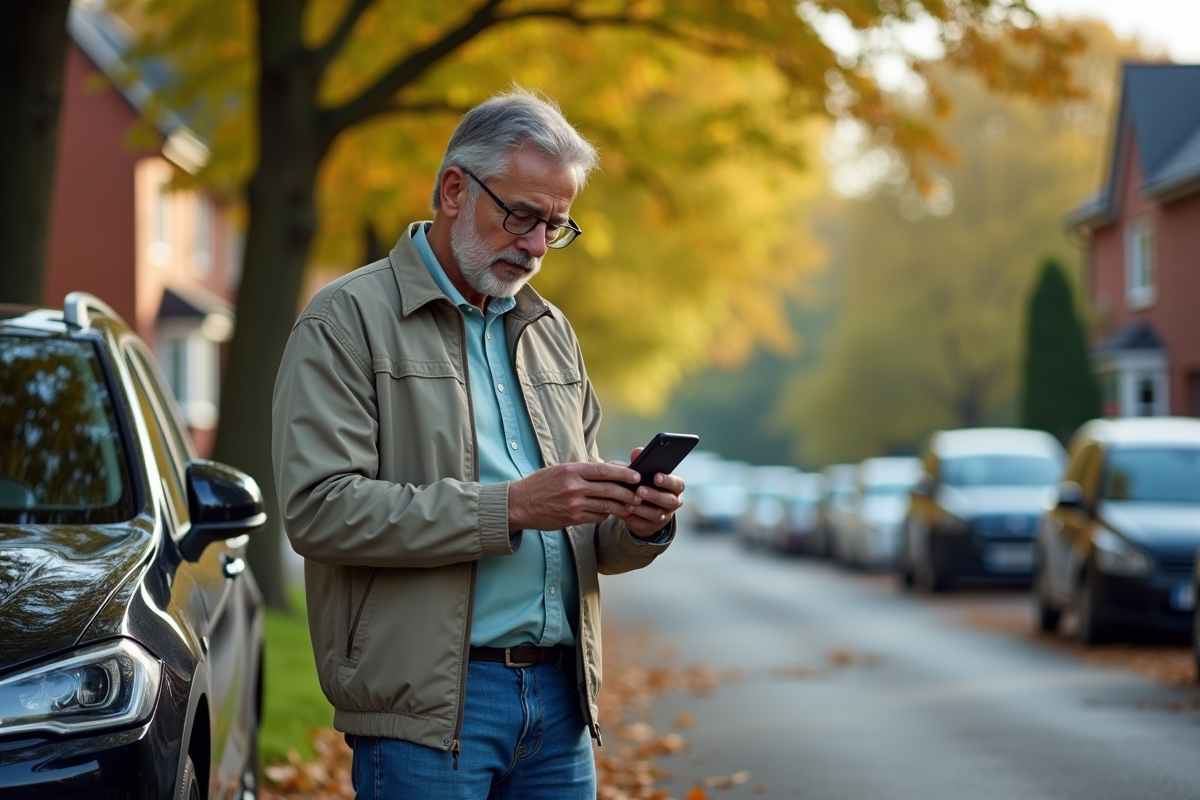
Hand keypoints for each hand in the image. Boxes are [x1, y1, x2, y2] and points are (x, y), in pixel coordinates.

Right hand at [508, 462, 643, 531]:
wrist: (520, 504)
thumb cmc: (540, 484)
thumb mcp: (560, 470)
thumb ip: (582, 470)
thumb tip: (607, 469)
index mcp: (572, 470)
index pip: (604, 470)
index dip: (623, 473)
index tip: (636, 475)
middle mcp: (574, 486)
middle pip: (609, 489)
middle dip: (627, 492)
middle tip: (639, 494)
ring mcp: (574, 504)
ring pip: (606, 505)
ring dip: (621, 506)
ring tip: (631, 505)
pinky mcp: (572, 518)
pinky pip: (596, 517)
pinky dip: (606, 515)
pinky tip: (610, 513)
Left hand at [617, 446, 685, 538]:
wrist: (644, 507)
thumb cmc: (646, 484)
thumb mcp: (645, 474)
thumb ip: (642, 462)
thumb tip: (637, 452)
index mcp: (675, 488)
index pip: (677, 484)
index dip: (668, 481)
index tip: (656, 476)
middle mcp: (673, 503)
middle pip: (669, 500)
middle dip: (654, 495)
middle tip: (639, 490)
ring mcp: (663, 517)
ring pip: (657, 514)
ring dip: (643, 509)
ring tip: (629, 503)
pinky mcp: (650, 527)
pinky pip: (644, 524)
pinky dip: (634, 518)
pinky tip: (625, 512)